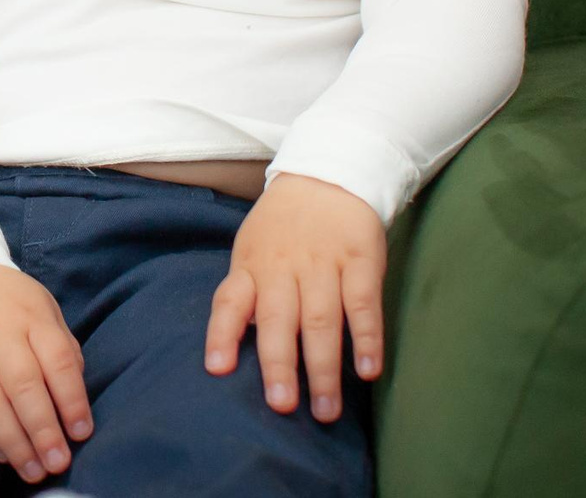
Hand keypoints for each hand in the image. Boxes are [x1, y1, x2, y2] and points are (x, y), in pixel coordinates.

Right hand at [0, 264, 91, 482]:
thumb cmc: (4, 299)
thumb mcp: (41, 306)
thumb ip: (61, 346)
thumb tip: (75, 394)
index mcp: (30, 317)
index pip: (57, 360)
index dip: (72, 399)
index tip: (82, 431)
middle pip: (22, 386)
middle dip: (43, 430)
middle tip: (58, 461)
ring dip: (13, 442)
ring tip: (32, 469)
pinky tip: (1, 453)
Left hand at [205, 173, 385, 422]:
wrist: (328, 175)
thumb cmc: (283, 228)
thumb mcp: (252, 250)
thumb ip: (244, 295)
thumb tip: (229, 352)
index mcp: (252, 266)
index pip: (230, 301)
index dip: (222, 335)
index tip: (217, 369)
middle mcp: (284, 266)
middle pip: (278, 319)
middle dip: (279, 365)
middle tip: (282, 406)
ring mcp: (324, 263)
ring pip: (321, 319)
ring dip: (323, 366)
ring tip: (326, 410)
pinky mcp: (361, 260)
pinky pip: (363, 303)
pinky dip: (366, 338)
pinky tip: (368, 371)